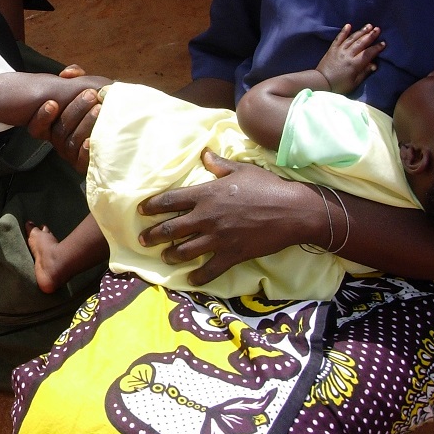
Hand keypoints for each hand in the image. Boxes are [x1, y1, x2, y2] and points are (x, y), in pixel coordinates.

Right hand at [25, 63, 100, 172]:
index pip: (37, 127)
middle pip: (59, 131)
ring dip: (85, 124)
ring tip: (98, 109)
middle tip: (90, 95)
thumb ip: (75, 79)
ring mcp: (70, 154)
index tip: (52, 103)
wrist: (112, 137)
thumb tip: (68, 73)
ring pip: (71, 142)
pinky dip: (86, 151)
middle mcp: (58, 141)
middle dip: (74, 111)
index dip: (43, 116)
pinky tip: (92, 139)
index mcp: (52, 126)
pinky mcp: (84, 164)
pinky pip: (82, 161)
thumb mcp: (82, 92)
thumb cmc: (91, 110)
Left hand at [137, 150, 321, 284]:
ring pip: (185, 250)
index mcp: (206, 195)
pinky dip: (199, 276)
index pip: (170, 200)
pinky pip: (210, 269)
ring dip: (171, 255)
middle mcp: (207, 217)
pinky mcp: (232, 254)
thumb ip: (218, 164)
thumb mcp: (241, 170)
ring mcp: (218, 238)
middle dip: (153, 235)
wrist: (292, 211)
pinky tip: (190, 280)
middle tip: (143, 240)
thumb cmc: (266, 187)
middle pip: (171, 228)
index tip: (141, 210)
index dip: (152, 205)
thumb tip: (204, 153)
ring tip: (164, 257)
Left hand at [317, 23, 384, 94]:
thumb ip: (364, 72)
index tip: (383, 43)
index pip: (368, 53)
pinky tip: (348, 25)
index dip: (377, 48)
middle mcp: (348, 54)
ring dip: (360, 31)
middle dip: (370, 35)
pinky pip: (338, 38)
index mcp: (355, 64)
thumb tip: (374, 64)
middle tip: (378, 29)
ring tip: (368, 25)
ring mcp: (339, 50)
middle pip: (361, 43)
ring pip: (351, 39)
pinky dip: (343, 31)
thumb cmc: (339, 85)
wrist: (321, 82)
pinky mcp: (332, 49)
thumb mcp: (355, 82)